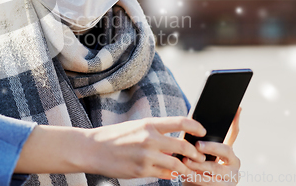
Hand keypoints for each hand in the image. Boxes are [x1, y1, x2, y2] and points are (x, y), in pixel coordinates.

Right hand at [84, 116, 206, 179]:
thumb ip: (155, 134)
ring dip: (186, 168)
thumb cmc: (114, 136)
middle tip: (200, 157)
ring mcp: (146, 156)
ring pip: (177, 164)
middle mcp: (149, 139)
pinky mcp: (141, 171)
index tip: (202, 131)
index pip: (180, 121)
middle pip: (183, 146)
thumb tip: (174, 145)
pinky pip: (164, 174)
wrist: (92, 148)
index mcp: (148, 124)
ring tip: (189, 169)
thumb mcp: (135, 127)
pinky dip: (171, 175)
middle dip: (195, 154)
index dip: (196, 126)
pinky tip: (172, 174)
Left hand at [180, 106, 241, 184]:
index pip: (234, 133)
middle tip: (197, 145)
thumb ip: (198, 140)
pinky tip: (186, 174)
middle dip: (210, 147)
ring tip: (186, 161)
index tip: (236, 109)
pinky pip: (209, 182)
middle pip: (225, 150)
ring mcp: (231, 177)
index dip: (236, 120)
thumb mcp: (198, 153)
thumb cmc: (195, 167)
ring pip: (215, 168)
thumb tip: (190, 120)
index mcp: (228, 150)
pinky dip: (196, 177)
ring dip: (199, 164)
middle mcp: (234, 163)